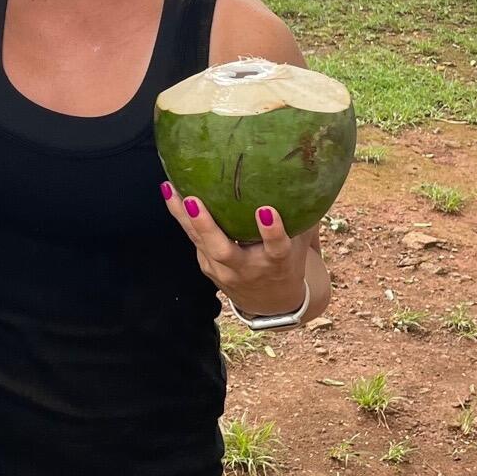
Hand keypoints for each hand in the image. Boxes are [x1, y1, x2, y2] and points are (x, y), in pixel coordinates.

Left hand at [161, 182, 308, 320]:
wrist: (272, 303)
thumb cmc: (288, 261)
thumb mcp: (300, 244)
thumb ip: (301, 216)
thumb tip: (306, 172)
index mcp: (277, 262)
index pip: (276, 248)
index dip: (272, 231)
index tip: (266, 210)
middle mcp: (248, 269)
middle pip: (224, 251)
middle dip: (207, 227)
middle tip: (193, 201)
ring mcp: (224, 271)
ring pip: (200, 245)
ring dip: (184, 218)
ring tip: (170, 189)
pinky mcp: (208, 267)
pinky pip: (193, 240)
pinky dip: (181, 217)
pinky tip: (171, 192)